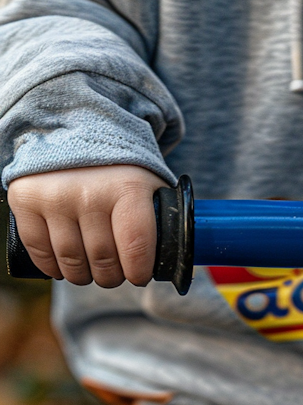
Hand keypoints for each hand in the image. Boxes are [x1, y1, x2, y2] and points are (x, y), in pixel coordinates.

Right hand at [7, 165, 166, 287]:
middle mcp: (89, 192)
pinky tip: (62, 264)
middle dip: (111, 277)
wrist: (72, 128)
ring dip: (83, 276)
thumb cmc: (118, 168)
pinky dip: (52, 267)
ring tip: (89, 269)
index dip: (138, 272)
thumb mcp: (147, 182)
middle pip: (103, 262)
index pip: (136, 249)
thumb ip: (160, 219)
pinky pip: (39, 252)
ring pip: (72, 264)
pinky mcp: (25, 200)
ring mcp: (54, 197)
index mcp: (127, 187)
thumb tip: (176, 261)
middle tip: (113, 272)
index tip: (138, 276)